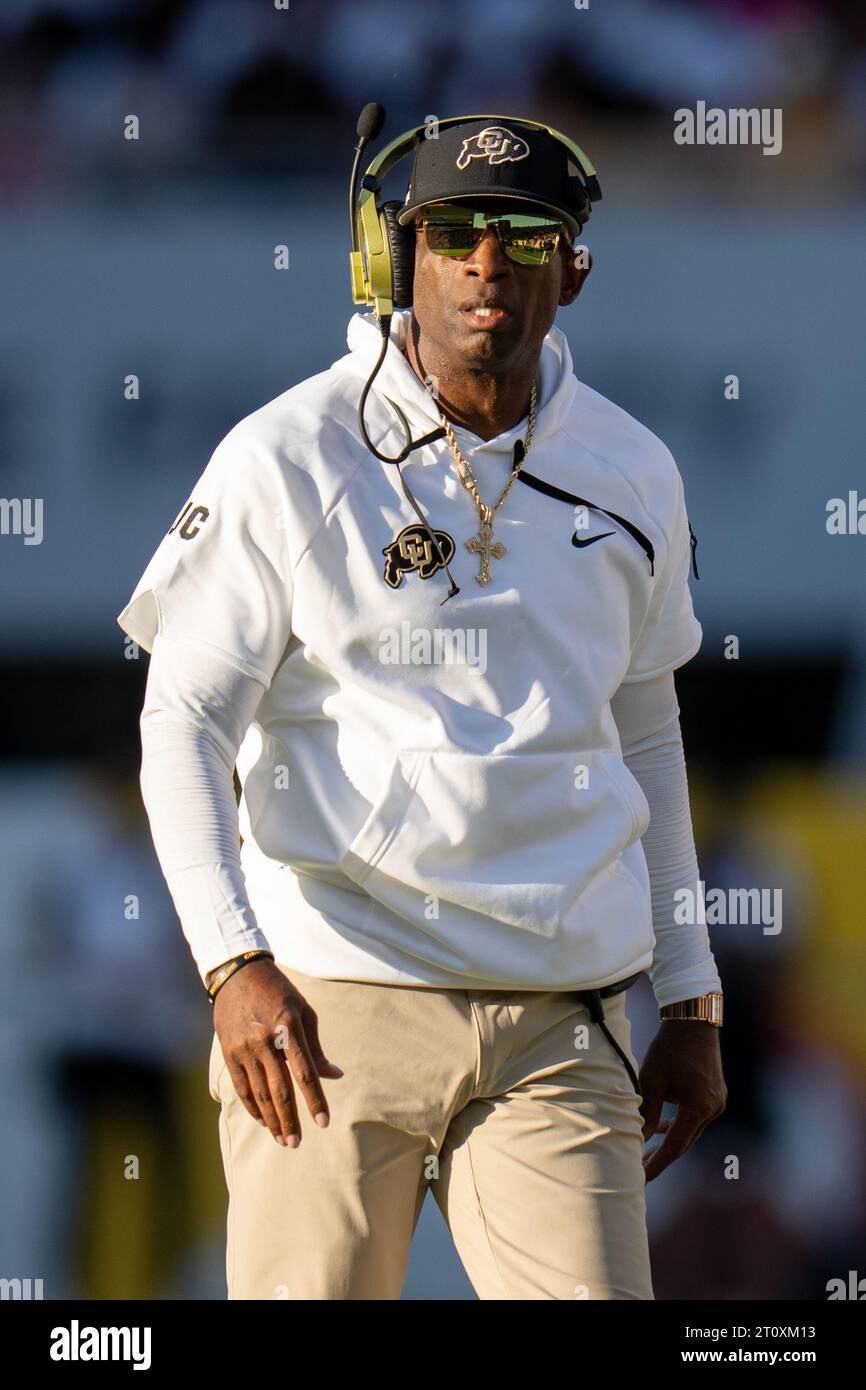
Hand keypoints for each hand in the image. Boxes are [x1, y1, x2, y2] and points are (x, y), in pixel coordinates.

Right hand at [212, 958, 342, 1147]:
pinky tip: (262, 1120)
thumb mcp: (304, 1011)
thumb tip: (334, 1075)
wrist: (238, 974)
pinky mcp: (229, 1052)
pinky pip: (241, 1087)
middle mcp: (265, 1040)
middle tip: (297, 1143)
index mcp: (289, 1027)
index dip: (315, 1100)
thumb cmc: (279, 992)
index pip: (305, 1072)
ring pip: (259, 1093)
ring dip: (271, 1119)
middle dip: (290, 1120)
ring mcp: (244, 1048)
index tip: (323, 1122)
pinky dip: (251, 1107)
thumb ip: (316, 1047)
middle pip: (280, 1089)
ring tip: (281, 1139)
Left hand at [638, 1021, 726, 1180]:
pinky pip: (695, 1118)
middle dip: (661, 1156)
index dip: (657, 1164)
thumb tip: (637, 1140)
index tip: (642, 1179)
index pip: (675, 1146)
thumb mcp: (651, 1081)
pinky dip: (679, 1125)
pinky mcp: (715, 1095)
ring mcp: (717, 1102)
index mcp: (699, 1107)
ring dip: (669, 1141)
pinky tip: (663, 1128)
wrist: (693, 1021)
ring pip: (690, 1131)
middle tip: (639, 1170)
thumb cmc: (669, 1048)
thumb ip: (646, 1113)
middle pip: (685, 1142)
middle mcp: (713, 1108)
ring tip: (646, 1152)